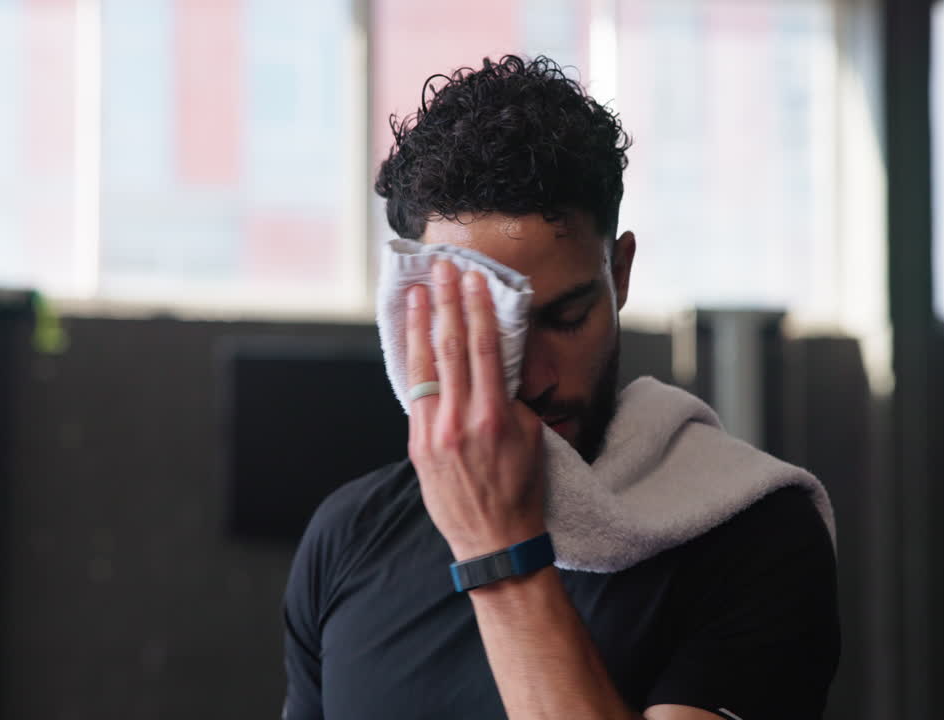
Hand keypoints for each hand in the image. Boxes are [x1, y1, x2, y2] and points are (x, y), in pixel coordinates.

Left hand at [406, 260, 545, 559]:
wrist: (494, 541)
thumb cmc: (521, 490)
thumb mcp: (531, 438)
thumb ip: (513, 398)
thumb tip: (497, 364)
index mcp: (495, 417)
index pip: (484, 348)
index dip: (478, 308)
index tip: (474, 279)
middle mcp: (461, 421)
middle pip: (451, 348)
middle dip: (447, 303)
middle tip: (443, 269)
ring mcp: (433, 434)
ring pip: (425, 367)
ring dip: (421, 325)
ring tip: (418, 294)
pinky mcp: (416, 446)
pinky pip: (414, 394)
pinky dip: (413, 363)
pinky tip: (412, 340)